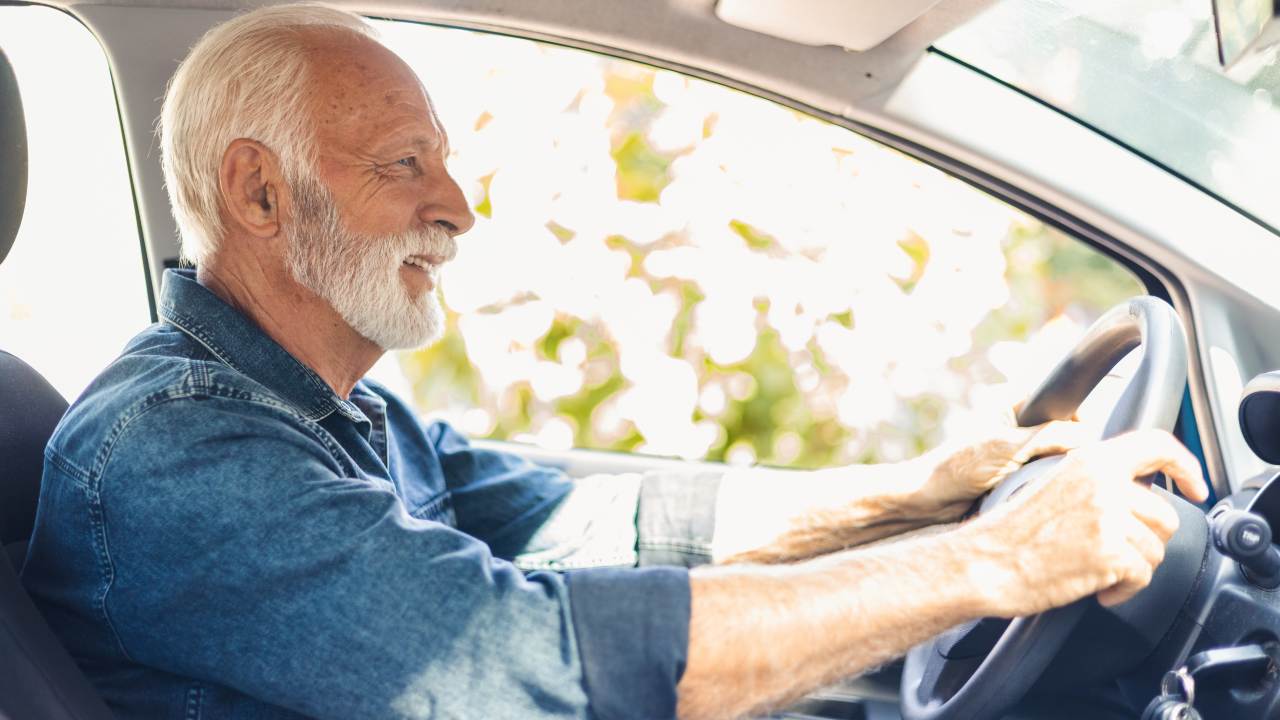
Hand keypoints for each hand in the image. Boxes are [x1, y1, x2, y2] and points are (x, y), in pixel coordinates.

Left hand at [911, 418, 1090, 519]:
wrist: (929, 502)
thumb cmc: (957, 468)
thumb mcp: (1006, 448)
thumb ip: (1049, 437)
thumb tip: (1091, 438)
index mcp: (1011, 405)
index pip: (1060, 402)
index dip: (1076, 419)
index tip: (1086, 438)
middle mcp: (1018, 426)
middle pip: (1064, 432)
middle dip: (1071, 448)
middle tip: (1073, 465)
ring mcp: (1020, 453)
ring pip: (1058, 457)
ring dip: (1060, 470)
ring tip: (1055, 482)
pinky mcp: (1019, 477)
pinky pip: (1047, 478)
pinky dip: (1051, 485)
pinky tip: (1050, 494)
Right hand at [959, 429, 1207, 617]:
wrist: (984, 563)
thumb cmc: (1011, 533)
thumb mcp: (1055, 485)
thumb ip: (1097, 481)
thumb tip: (1138, 494)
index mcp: (1090, 461)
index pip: (1157, 445)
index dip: (1186, 465)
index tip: (1195, 485)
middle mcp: (1104, 484)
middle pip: (1165, 515)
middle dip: (1145, 540)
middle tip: (1113, 550)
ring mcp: (1109, 518)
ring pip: (1156, 550)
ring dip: (1132, 567)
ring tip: (1097, 568)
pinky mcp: (1110, 554)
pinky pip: (1143, 577)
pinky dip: (1123, 590)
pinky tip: (1098, 587)